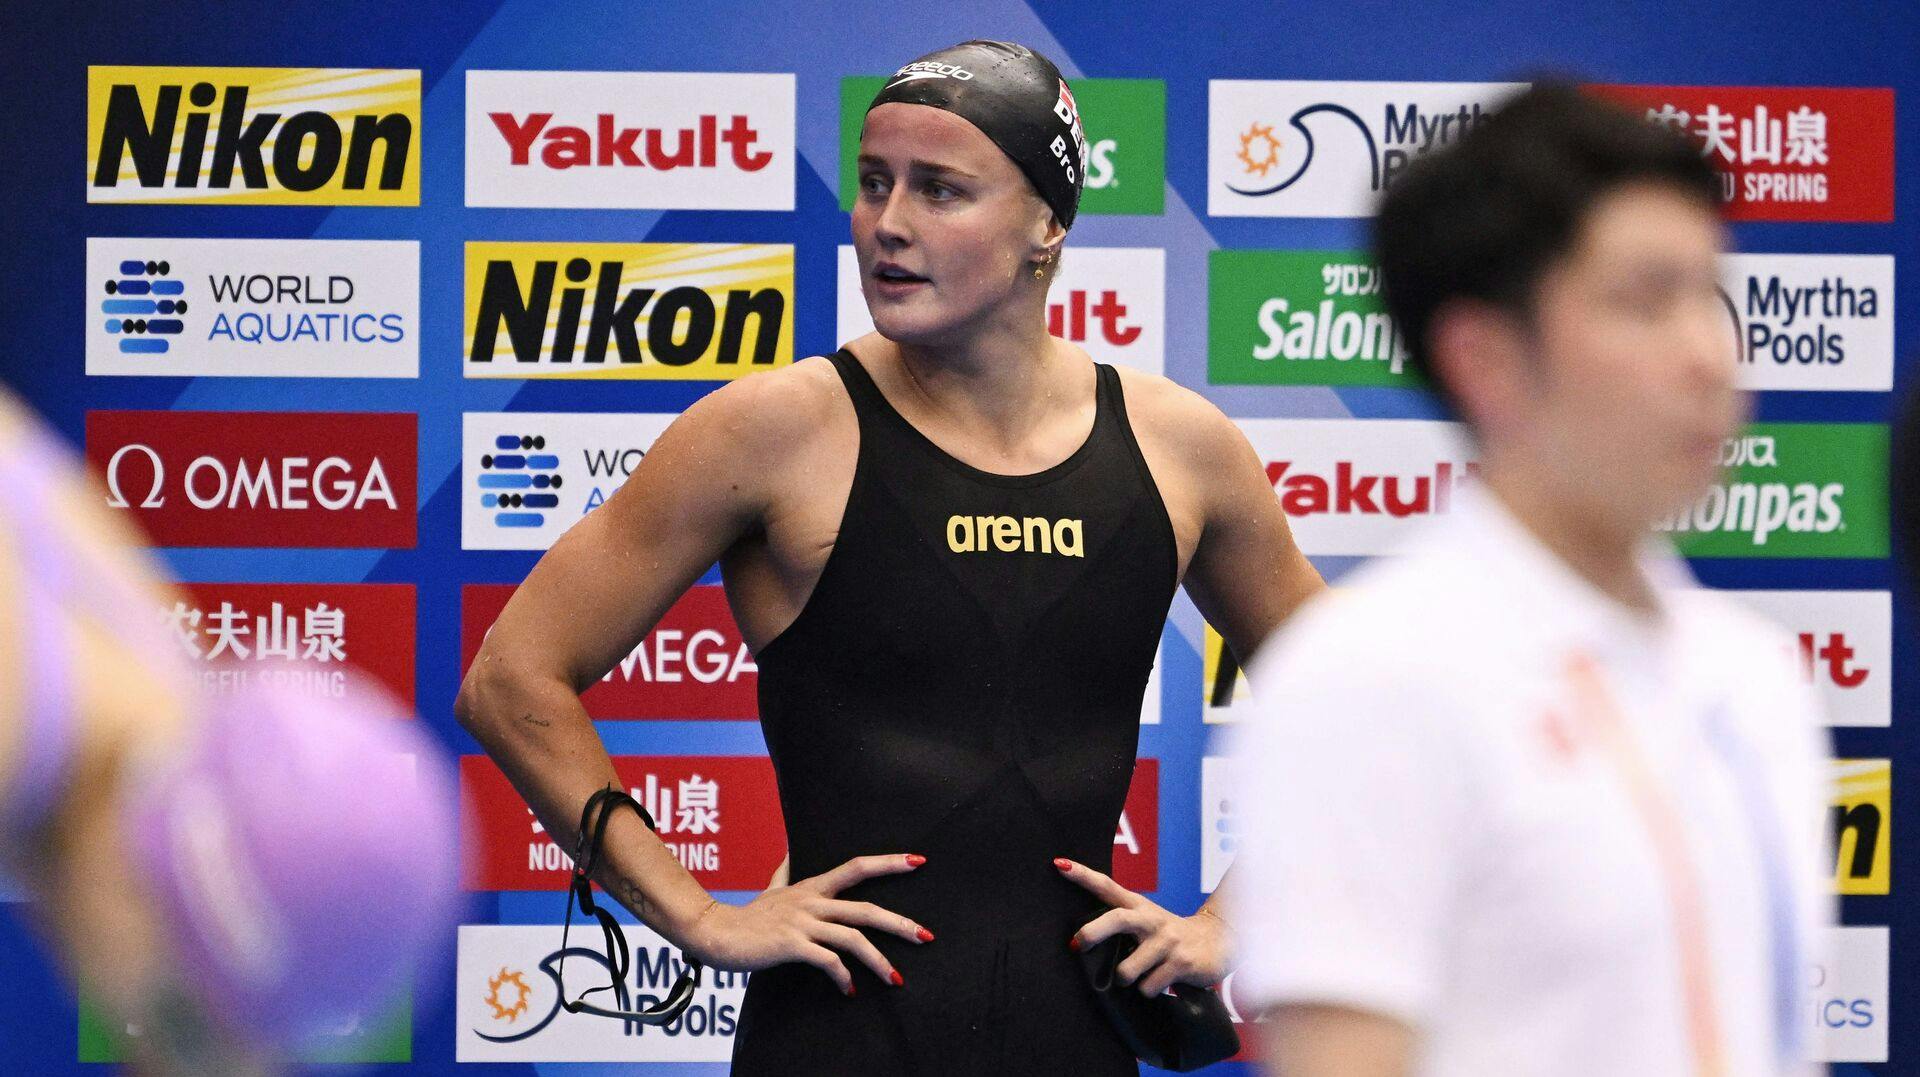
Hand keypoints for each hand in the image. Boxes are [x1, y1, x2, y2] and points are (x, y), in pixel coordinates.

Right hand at [684, 853, 933, 995]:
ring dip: (878, 961)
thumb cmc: (746, 915)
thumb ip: (784, 872)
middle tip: (927, 936)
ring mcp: (802, 923)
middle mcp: (812, 901)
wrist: (715, 933)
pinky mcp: (791, 945)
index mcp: (812, 887)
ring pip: (852, 938)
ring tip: (896, 979)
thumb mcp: (771, 888)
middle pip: (866, 909)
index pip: (857, 867)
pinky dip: (843, 976)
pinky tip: (850, 990)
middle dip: (900, 924)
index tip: (918, 861)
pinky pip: (827, 961)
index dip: (888, 862)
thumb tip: (789, 852)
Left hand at [1055, 857, 1231, 997]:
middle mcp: (1151, 920)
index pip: (1107, 886)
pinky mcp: (1180, 962)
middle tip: (1076, 945)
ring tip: (1139, 975)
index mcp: (1138, 907)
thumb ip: (1119, 924)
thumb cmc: (1170, 936)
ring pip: (1127, 969)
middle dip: (1092, 933)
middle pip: (1116, 920)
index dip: (1083, 876)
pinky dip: (1148, 990)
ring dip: (1126, 979)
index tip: (1060, 864)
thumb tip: (1078, 942)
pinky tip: (1161, 982)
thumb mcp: (1146, 921)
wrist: (1220, 941)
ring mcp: (1166, 941)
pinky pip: (1148, 987)